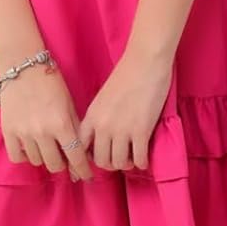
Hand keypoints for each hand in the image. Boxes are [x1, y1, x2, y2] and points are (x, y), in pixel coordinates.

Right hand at [0, 61, 94, 181]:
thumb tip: (81, 158)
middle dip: (63, 163)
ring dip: (44, 156)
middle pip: (55, 165)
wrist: (23, 66)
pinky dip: (25, 155)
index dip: (83, 170)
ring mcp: (23, 133)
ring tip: (46, 143)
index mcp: (61, 124)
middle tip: (64, 155)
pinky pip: (17, 157)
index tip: (86, 176)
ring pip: (37, 161)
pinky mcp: (7, 131)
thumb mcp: (70, 104)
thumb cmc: (51, 82)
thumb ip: (76, 131)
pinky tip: (30, 145)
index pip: (75, 158)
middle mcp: (42, 132)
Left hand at [77, 50, 173, 172]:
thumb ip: (100, 117)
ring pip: (119, 163)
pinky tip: (144, 156)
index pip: (81, 148)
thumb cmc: (127, 75)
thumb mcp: (104, 97)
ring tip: (133, 157)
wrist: (145, 61)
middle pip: (101, 160)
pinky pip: (138, 159)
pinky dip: (142, 162)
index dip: (88, 158)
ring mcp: (121, 130)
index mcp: (92, 116)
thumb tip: (102, 137)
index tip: (97, 159)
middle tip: (120, 158)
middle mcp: (103, 126)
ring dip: (127, 163)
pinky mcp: (141, 131)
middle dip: (111, 163)